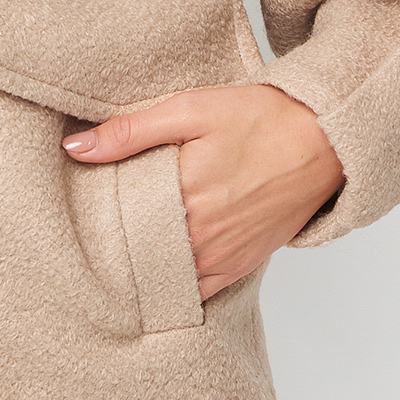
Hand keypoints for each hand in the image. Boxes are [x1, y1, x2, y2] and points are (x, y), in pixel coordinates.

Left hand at [62, 85, 343, 298]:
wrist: (324, 141)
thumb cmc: (259, 118)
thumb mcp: (190, 109)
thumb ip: (130, 131)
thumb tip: (74, 146)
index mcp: (184, 194)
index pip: (117, 222)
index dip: (93, 220)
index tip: (76, 214)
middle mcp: (201, 235)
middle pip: (137, 253)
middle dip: (112, 245)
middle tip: (87, 235)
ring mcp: (222, 257)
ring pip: (164, 277)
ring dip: (140, 267)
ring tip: (116, 252)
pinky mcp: (240, 266)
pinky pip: (196, 291)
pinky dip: (172, 284)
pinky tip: (156, 270)